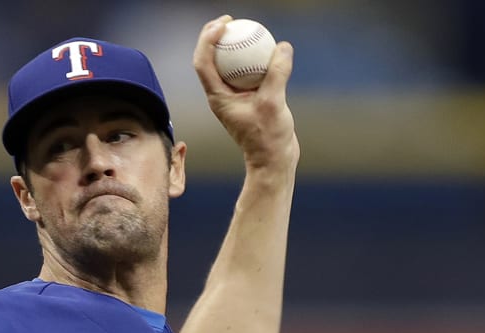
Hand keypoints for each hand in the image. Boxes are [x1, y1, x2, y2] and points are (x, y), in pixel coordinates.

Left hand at [192, 15, 298, 170]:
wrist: (273, 160)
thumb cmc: (269, 138)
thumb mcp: (274, 103)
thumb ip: (277, 73)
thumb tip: (282, 46)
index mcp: (217, 97)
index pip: (203, 62)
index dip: (207, 39)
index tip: (223, 24)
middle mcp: (221, 95)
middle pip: (209, 59)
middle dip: (215, 36)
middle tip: (230, 19)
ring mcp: (233, 97)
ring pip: (227, 65)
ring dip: (232, 46)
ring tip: (245, 28)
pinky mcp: (247, 99)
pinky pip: (245, 72)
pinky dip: (251, 59)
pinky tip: (267, 49)